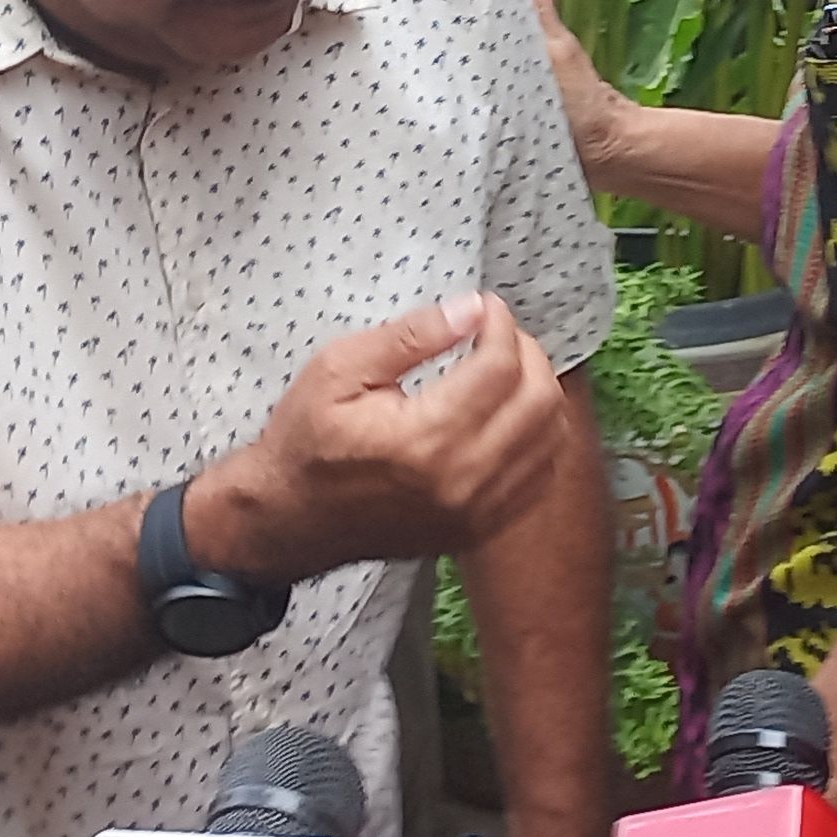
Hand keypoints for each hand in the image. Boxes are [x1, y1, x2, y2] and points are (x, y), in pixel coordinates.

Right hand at [190, 295, 571, 581]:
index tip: (484, 307)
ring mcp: (475, 512)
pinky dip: (536, 435)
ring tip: (502, 368)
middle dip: (527, 351)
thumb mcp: (339, 369)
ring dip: (537, 390)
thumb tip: (471, 309)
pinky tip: (506, 414)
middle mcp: (462, 481)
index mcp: (425, 440)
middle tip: (495, 334)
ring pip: (550, 438)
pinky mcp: (477, 529)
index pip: (500, 367)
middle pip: (539, 400)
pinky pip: (538, 475)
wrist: (286, 519)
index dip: (499, 323)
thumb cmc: (305, 439)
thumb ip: (410, 335)